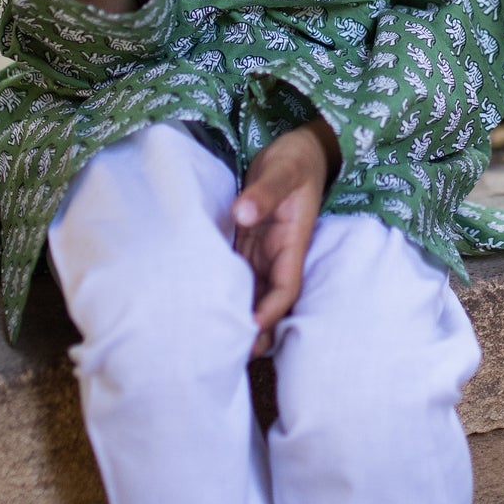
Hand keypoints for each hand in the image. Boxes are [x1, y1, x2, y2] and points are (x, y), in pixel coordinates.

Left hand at [231, 119, 341, 356]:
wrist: (296, 149)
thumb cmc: (295, 159)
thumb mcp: (283, 170)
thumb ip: (264, 191)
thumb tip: (243, 212)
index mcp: (293, 242)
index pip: (285, 286)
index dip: (270, 310)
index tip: (250, 328)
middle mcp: (279, 253)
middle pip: (269, 300)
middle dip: (255, 329)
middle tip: (228, 355)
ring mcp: (263, 250)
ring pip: (252, 292)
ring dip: (239, 316)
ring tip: (213, 343)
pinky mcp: (248, 242)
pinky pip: (238, 275)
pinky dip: (227, 293)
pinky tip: (207, 308)